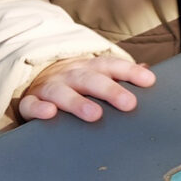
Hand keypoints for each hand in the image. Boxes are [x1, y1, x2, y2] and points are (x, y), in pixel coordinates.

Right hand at [18, 56, 155, 123]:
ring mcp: (49, 86)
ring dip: (78, 102)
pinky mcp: (30, 100)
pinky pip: (31, 104)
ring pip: (62, 91)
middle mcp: (70, 74)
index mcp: (90, 67)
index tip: (149, 80)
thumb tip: (149, 72)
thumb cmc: (76, 81)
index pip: (112, 65)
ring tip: (94, 114)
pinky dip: (38, 108)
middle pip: (90, 78)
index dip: (130, 72)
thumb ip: (120, 75)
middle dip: (109, 90)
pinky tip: (49, 113)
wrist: (36, 78)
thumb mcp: (97, 74)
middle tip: (128, 103)